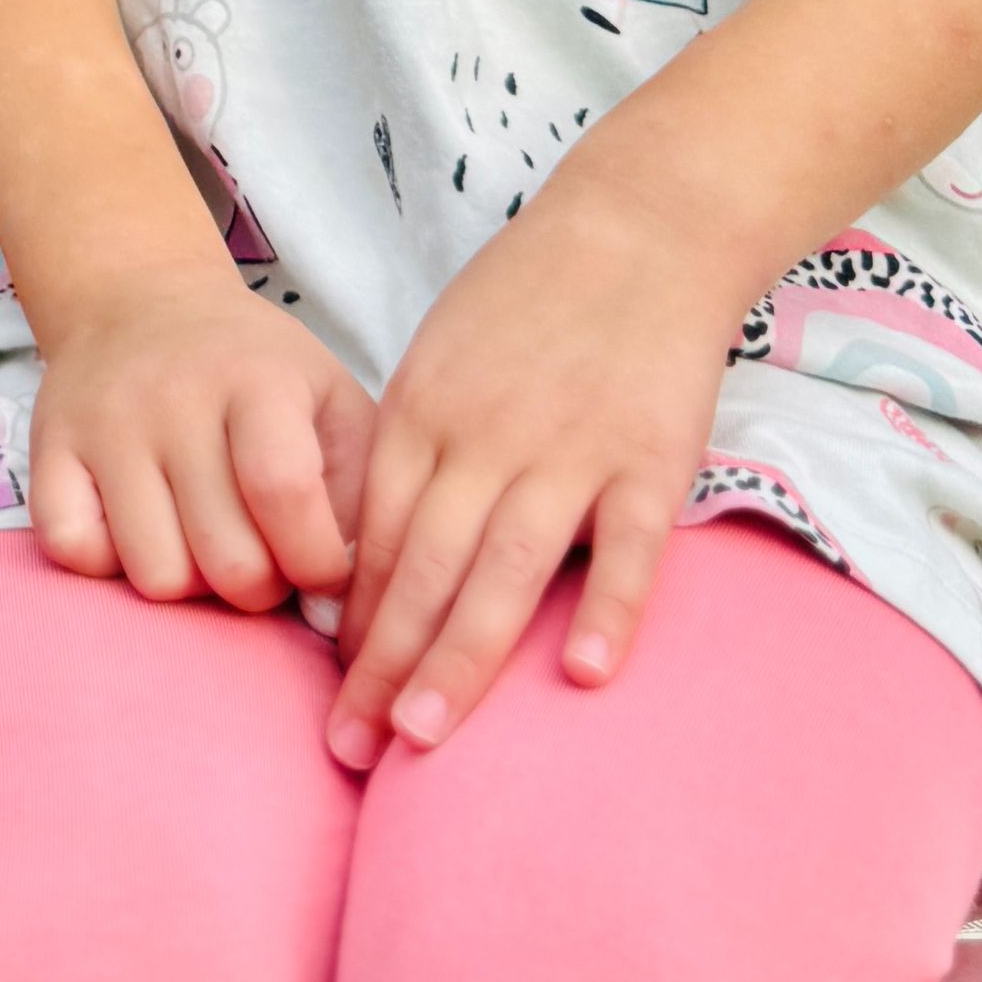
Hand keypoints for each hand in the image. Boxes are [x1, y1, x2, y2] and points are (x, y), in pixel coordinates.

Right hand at [24, 268, 371, 609]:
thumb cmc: (255, 372)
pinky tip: (138, 528)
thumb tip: (340, 602)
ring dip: (189, 582)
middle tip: (261, 554)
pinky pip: (76, 553)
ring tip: (200, 539)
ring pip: (155, 575)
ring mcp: (103, 425)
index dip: (317, 563)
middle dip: (259, 587)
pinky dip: (110, 563)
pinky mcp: (48, 449)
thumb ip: (357, 494)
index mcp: (257, 380)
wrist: (140, 301)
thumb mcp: (331, 401)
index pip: (283, 492)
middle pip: (226, 561)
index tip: (322, 568)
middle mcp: (172, 398)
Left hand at [323, 183, 737, 769]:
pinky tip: (579, 676)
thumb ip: (409, 454)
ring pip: (505, 568)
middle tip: (351, 750)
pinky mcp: (651, 458)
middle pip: (423, 566)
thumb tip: (370, 559)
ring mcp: (571, 449)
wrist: (636, 231)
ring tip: (425, 734)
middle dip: (382, 665)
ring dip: (462, 655)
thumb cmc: (525, 304)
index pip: (371, 536)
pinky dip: (606, 610)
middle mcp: (486, 436)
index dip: (350, 623)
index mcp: (424, 412)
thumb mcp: (438, 361)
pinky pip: (627, 547)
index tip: (330, 698)